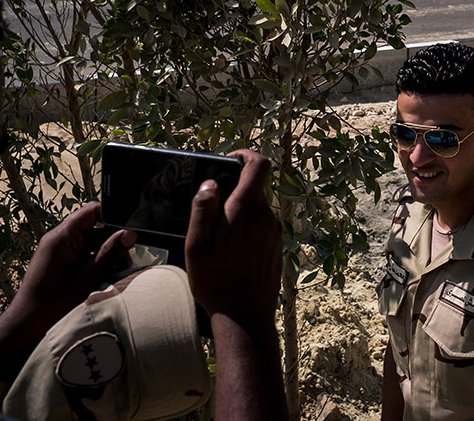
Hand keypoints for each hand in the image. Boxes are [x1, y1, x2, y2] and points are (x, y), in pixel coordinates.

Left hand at [0, 202, 135, 348]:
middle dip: (113, 243)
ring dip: (106, 256)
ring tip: (115, 274)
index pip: (91, 211)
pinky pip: (85, 253)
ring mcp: (59, 249)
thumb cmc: (51, 305)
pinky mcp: (61, 260)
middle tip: (124, 263)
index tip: (128, 232)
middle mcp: (59, 239)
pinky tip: (104, 278)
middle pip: (96, 228)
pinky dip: (97, 263)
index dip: (112, 217)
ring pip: (93, 242)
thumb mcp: (85, 280)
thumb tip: (130, 233)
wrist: (26, 325)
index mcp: (61, 238)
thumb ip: (108, 254)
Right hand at [185, 150, 281, 331]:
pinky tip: (231, 248)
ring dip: (239, 210)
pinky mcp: (277, 243)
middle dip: (233, 188)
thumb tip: (210, 184)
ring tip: (218, 234)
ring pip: (257, 206)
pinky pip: (262, 223)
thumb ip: (202, 210)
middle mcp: (265, 217)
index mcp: (245, 212)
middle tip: (211, 207)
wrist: (245, 317)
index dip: (244, 155)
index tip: (227, 160)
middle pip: (255, 186)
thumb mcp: (196, 247)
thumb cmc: (216, 283)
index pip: (259, 165)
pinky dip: (247, 225)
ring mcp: (274, 231)